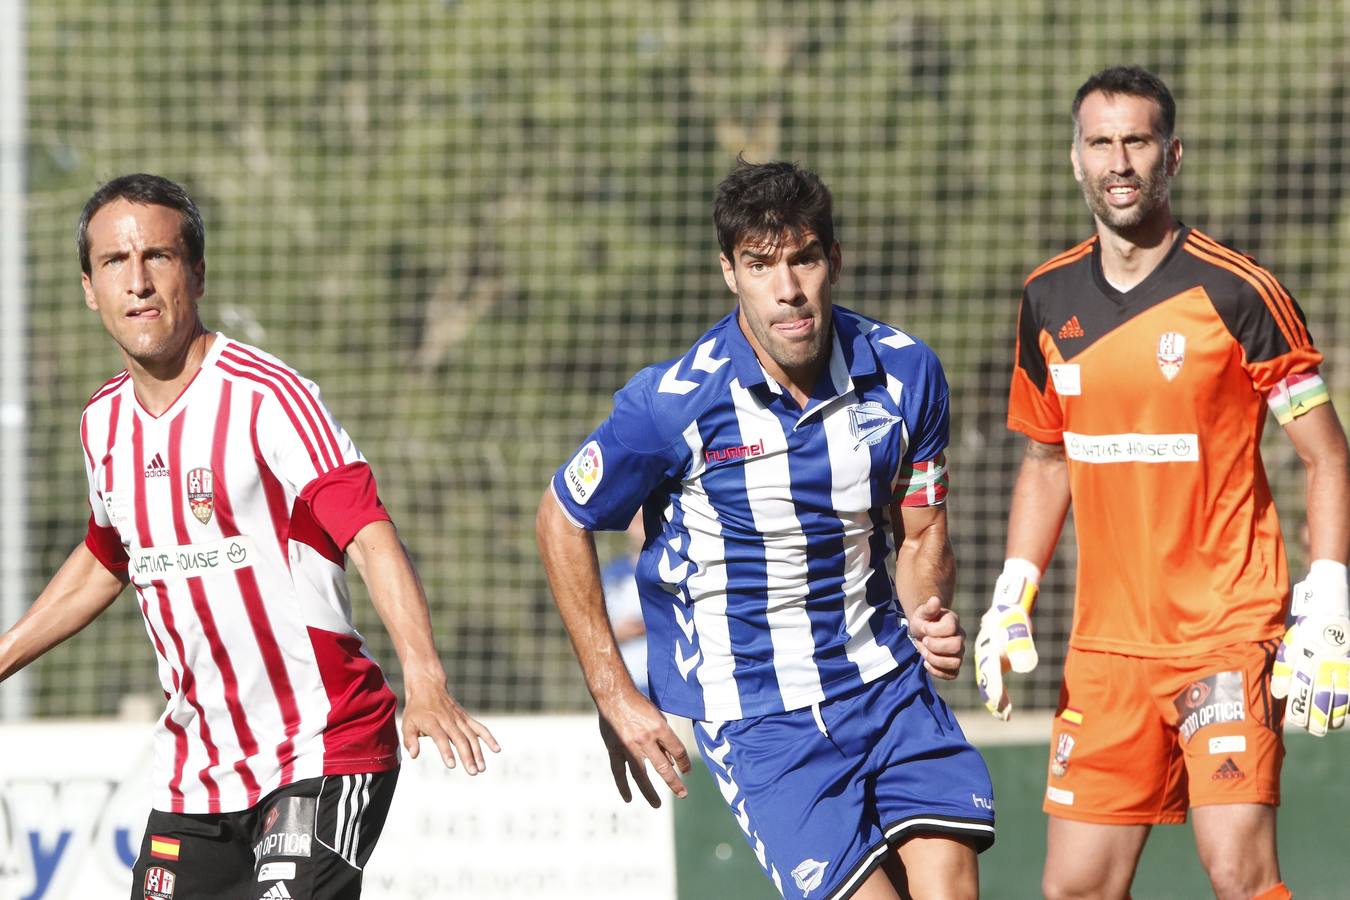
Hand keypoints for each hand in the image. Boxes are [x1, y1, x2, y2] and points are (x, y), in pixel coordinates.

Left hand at [401, 678, 500, 772]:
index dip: (446, 751)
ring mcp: (459, 719)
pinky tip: (497, 749)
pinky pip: (479, 728)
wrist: (429, 686)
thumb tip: (414, 755)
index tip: (452, 765)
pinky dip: (489, 738)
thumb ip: (410, 740)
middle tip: (473, 772)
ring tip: (482, 768)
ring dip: (478, 752)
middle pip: (460, 739)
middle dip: (467, 756)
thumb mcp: (407, 723)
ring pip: (471, 736)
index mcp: (432, 722)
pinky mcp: (466, 718)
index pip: (441, 738)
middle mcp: (448, 720)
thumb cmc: (416, 709)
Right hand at [597, 689, 691, 806]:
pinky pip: (619, 772)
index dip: (685, 763)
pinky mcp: (614, 749)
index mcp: (659, 727)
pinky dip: (623, 786)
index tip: (687, 772)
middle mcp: (645, 738)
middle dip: (674, 782)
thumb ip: (663, 739)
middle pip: (663, 766)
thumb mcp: (657, 716)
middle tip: (683, 794)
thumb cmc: (639, 704)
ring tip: (657, 804)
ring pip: (641, 775)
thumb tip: (671, 763)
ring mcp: (628, 746)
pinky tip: (628, 798)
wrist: (614, 695)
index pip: (678, 750)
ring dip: (650, 792)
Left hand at [909, 595, 964, 679]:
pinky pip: (952, 674)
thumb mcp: (922, 612)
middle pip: (957, 647)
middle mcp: (960, 638)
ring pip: (956, 663)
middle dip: (935, 646)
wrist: (923, 630)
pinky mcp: (953, 665)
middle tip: (924, 641)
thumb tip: (934, 600)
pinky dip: (937, 671)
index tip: (924, 628)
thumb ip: (928, 607)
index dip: (933, 630)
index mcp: (953, 622)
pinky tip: (927, 663)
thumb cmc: (923, 620)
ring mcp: (958, 653)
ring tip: (925, 653)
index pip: (950, 628)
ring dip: (936, 660)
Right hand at [973, 569, 1038, 720]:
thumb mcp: (1019, 627)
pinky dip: (999, 694)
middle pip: (988, 680)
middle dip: (995, 698)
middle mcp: (986, 655)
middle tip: (1003, 714)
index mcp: (989, 649)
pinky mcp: (997, 661)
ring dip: (997, 699)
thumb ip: (1022, 644)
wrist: (1008, 608)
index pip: (991, 673)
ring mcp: (989, 658)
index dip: (995, 690)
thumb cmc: (1014, 616)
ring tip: (1004, 714)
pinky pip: (995, 680)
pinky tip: (1005, 706)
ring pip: (990, 682)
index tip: (999, 704)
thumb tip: (1026, 659)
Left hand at [1272, 569, 1349, 736]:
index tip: (1297, 722)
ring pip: (1341, 704)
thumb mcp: (1288, 645)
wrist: (1331, 606)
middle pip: (1323, 706)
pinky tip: (1342, 713)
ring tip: (1327, 725)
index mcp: (1306, 664)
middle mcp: (1325, 669)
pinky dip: (1348, 706)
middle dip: (1317, 723)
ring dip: (1334, 718)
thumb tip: (1279, 694)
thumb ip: (1282, 670)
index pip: (1301, 699)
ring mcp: (1342, 669)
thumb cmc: (1305, 628)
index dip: (1299, 715)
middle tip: (1313, 729)